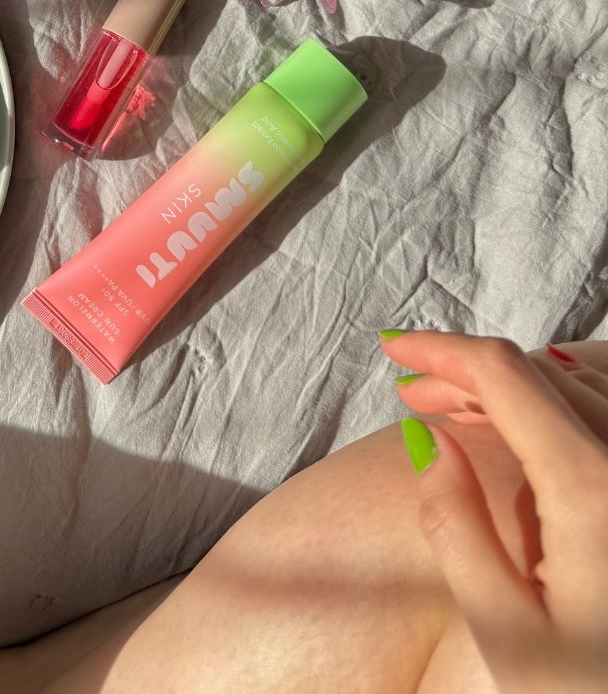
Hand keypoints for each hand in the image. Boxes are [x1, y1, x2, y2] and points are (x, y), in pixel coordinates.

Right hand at [381, 331, 607, 692]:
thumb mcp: (505, 631)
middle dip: (470, 372)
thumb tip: (431, 440)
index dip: (441, 350)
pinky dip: (567, 403)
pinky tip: (537, 430)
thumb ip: (456, 525)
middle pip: (542, 374)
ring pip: (583, 386)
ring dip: (518, 386)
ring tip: (466, 411)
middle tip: (416, 394)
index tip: (392, 350)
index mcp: (590, 489)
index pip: (504, 375)